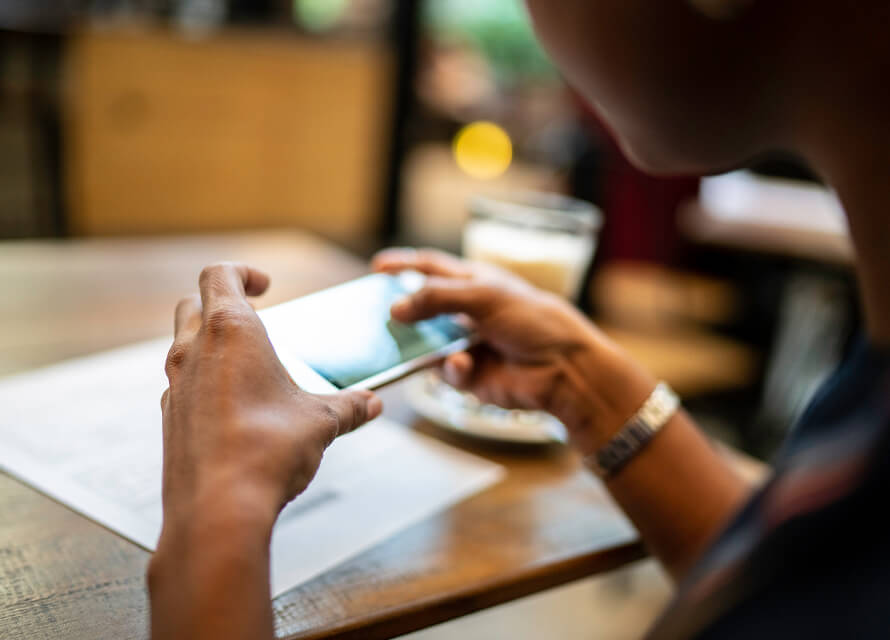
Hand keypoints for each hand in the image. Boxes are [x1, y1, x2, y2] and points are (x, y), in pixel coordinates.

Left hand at [158, 263, 381, 534]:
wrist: (219, 508)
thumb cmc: (267, 450)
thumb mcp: (321, 421)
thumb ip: (349, 406)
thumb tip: (371, 404)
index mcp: (230, 331)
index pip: (219, 274)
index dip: (243, 272)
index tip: (264, 284)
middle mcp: (194, 351)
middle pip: (192, 304)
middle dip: (221, 303)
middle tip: (254, 317)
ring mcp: (176, 386)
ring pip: (183, 346)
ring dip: (211, 344)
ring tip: (250, 365)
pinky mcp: (171, 420)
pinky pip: (184, 386)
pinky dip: (206, 383)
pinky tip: (236, 409)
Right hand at [373, 249, 655, 454]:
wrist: (564, 369)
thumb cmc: (533, 320)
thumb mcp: (484, 295)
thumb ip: (436, 297)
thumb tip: (395, 309)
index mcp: (475, 283)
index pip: (433, 268)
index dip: (405, 265)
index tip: (377, 267)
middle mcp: (468, 313)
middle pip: (423, 309)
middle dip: (401, 313)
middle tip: (375, 315)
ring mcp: (468, 345)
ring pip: (426, 345)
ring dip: (420, 345)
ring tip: (406, 343)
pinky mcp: (471, 376)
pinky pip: (445, 372)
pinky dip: (452, 368)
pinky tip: (465, 365)